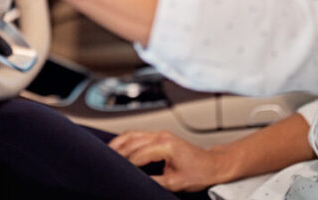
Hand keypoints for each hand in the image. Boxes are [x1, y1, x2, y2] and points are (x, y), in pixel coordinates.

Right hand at [109, 130, 229, 191]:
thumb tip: (138, 183)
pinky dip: (124, 141)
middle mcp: (161, 136)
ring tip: (105, 155)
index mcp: (165, 145)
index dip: (125, 165)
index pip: (137, 155)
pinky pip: (137, 135)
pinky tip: (117, 148)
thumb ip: (155, 182)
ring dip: (117, 144)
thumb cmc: (200, 172)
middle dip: (116, 153)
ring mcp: (160, 134)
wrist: (214, 165)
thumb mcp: (176, 182)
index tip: (115, 173)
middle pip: (130, 141)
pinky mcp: (159, 136)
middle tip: (104, 164)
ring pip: (131, 135)